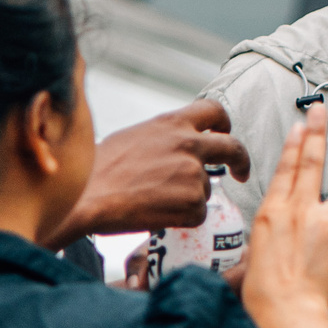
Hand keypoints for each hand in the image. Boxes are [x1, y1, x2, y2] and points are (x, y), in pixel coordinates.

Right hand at [50, 98, 250, 242]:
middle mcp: (189, 144)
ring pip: (206, 189)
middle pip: (232, 148)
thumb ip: (165, 137)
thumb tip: (177, 145)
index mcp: (173, 123)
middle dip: (241, 162)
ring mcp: (193, 174)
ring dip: (189, 197)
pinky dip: (183, 218)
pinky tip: (157, 214)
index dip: (224, 123)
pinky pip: (197, 213)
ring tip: (154, 201)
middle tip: (241, 173)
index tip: (226, 134)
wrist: (86, 197)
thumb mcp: (135, 136)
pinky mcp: (192, 202)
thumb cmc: (98, 169)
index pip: (215, 110)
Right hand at [240, 107, 327, 327]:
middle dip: (317, 133)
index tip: (302, 123)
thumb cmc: (265, 289)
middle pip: (312, 163)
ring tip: (317, 251)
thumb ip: (277, 227)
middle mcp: (299, 209)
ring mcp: (323, 220)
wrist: (287, 311)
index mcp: (272, 212)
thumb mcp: (257, 250)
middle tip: (321, 110)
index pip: (286, 168)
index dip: (296, 143)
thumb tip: (288, 224)